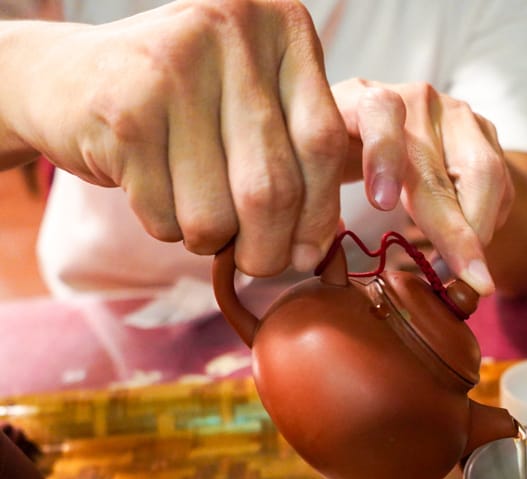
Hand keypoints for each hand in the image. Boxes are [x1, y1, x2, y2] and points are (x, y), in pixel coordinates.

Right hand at [2, 0, 345, 276]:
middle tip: (258, 264)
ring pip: (218, 214)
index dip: (321, 215)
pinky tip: (152, 190)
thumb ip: (297, 159)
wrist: (63, 77)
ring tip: (196, 214)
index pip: (324, 142)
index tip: (312, 254)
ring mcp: (172, 66)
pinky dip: (166, 227)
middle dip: (267, 249)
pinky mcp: (123, 111)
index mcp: (281, 26)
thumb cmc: (182, 106)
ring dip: (211, 240)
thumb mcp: (253, 106)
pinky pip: (167, 216)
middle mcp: (231, 30)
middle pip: (273, 187)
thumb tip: (315, 253)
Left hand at [332, 78, 514, 294]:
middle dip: (458, 232)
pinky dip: (490, 220)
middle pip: (445, 164)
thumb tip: (317, 258)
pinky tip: (470, 245)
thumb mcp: (318, 171)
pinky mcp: (485, 131)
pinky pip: (501, 181)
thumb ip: (317, 202)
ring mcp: (457, 113)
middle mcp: (418, 99)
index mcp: (364, 98)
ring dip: (480, 232)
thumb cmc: (338, 158)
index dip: (383, 156)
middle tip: (467, 282)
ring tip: (466, 276)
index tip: (381, 205)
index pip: (380, 112)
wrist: (371, 125)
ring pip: (486, 174)